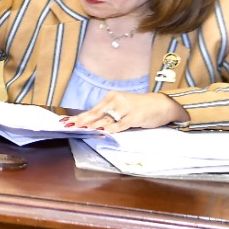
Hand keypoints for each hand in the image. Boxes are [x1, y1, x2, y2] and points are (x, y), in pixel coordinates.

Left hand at [66, 91, 188, 132]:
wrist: (162, 104)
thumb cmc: (140, 107)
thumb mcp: (122, 107)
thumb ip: (109, 114)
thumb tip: (92, 124)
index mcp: (111, 97)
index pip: (92, 109)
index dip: (79, 116)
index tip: (66, 121)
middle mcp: (116, 100)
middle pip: (96, 113)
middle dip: (81, 121)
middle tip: (69, 126)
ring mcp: (125, 108)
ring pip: (106, 118)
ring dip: (93, 124)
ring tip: (81, 129)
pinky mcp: (134, 116)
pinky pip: (120, 124)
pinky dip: (111, 128)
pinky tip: (102, 131)